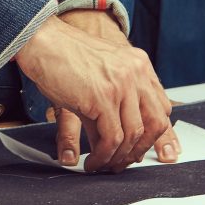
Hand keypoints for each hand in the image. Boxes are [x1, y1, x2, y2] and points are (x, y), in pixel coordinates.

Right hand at [16, 10, 172, 172]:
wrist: (42, 40)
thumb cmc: (63, 55)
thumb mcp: (99, 72)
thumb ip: (115, 96)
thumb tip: (118, 135)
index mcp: (138, 65)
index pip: (161, 107)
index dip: (157, 135)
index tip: (148, 150)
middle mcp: (135, 73)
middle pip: (155, 123)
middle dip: (139, 150)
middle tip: (122, 162)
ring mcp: (121, 85)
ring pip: (133, 135)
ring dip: (118, 158)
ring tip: (102, 164)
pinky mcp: (102, 98)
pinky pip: (111, 138)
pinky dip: (102, 155)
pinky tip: (92, 160)